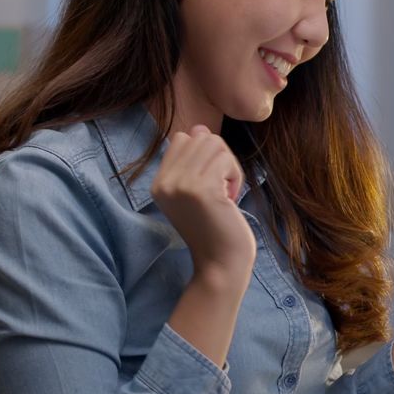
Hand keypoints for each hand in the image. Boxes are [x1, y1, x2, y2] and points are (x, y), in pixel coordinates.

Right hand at [150, 125, 254, 282]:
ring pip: (215, 144)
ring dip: (230, 167)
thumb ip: (194, 162)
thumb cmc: (216, 230)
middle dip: (221, 159)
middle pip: (201, 137)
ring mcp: (180, 185)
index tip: (210, 185)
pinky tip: (230, 201)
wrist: (220, 265)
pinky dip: (236, 177)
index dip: (205, 155)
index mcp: (158, 184)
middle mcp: (164, 183)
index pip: (182, 138)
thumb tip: (199, 128)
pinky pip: (226, 159)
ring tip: (225, 195)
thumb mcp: (196, 193)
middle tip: (222, 191)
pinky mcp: (201, 190)